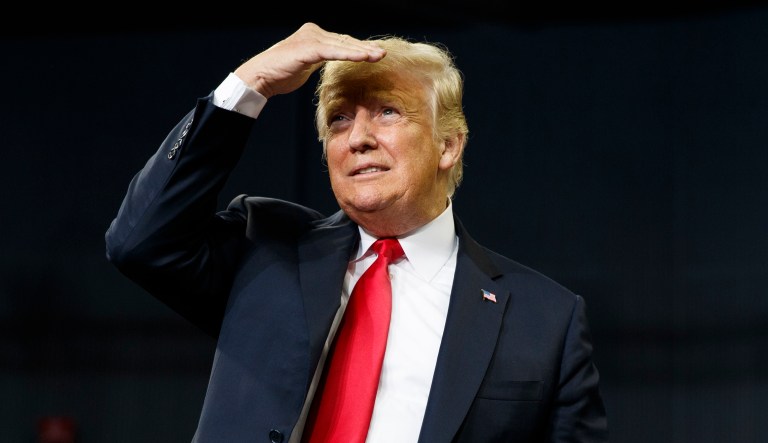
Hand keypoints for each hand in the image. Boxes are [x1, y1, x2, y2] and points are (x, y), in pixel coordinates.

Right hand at [233, 22, 385, 98]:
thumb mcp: (306, 64)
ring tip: (379, 56)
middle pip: (345, 41)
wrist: (260, 77)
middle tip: (383, 53)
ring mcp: (310, 38)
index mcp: (313, 35)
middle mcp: (313, 33)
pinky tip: (363, 58)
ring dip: (362, 51)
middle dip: (365, 48)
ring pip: (342, 45)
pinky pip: (333, 52)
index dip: (359, 48)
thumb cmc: (281, 74)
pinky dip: (349, 54)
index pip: (342, 41)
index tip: (375, 54)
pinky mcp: (308, 48)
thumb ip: (320, 59)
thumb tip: (333, 62)